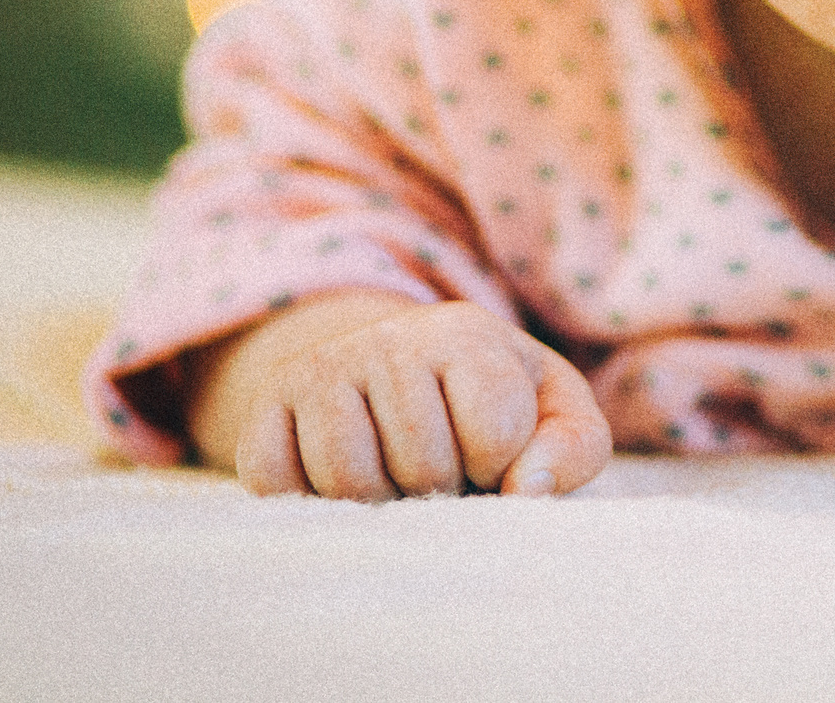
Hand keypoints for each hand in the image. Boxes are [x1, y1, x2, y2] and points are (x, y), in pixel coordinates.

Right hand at [184, 291, 612, 499]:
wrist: (393, 378)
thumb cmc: (490, 407)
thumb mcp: (552, 414)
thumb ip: (571, 448)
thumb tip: (525, 490)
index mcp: (465, 332)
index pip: (495, 432)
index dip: (501, 467)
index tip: (493, 456)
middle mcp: (386, 337)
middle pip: (420, 464)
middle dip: (441, 490)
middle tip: (440, 473)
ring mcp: (319, 369)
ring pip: (348, 480)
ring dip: (380, 503)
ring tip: (396, 479)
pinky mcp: (264, 409)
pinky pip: (279, 484)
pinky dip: (313, 502)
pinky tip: (340, 480)